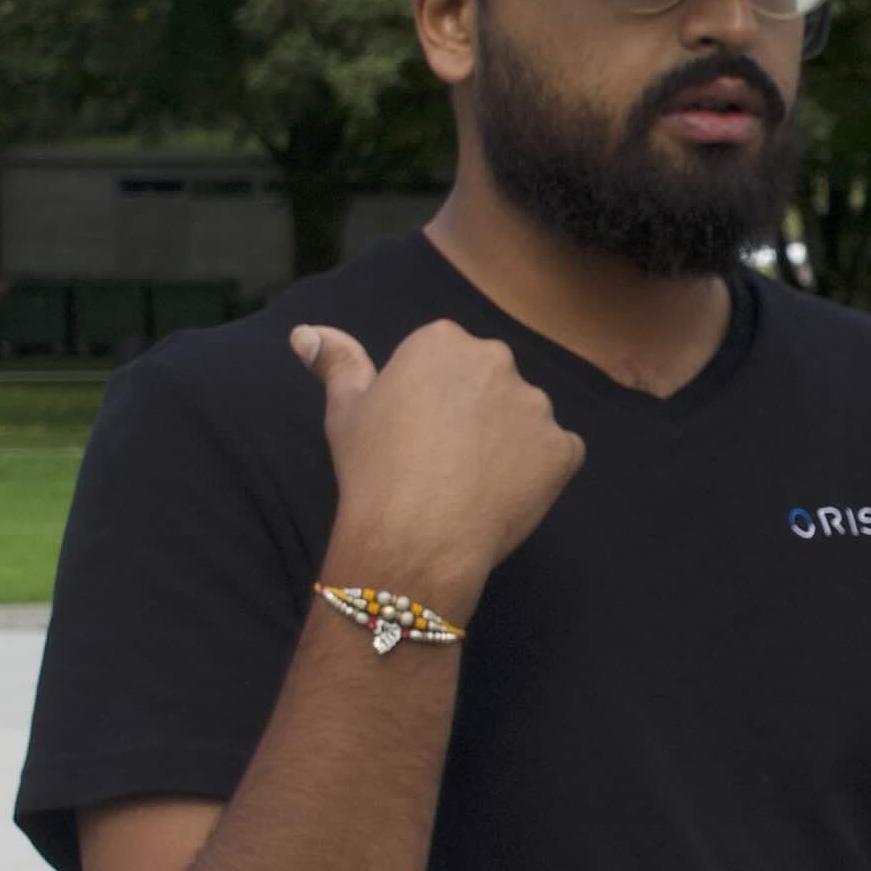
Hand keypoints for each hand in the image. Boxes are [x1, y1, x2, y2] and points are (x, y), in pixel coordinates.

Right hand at [299, 319, 583, 617]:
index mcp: (443, 341)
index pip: (445, 360)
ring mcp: (536, 405)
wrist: (414, 538)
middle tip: (442, 459)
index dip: (430, 400)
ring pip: (523, 419)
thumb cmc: (374, 470)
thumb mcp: (345, 410)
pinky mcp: (564, 448)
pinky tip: (502, 497)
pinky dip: (538, 474)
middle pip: (489, 382)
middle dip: (473, 413)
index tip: (415, 432)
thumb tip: (306, 332)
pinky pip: (556, 455)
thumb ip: (337, 362)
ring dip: (507, 442)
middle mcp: (496, 360)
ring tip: (470, 483)